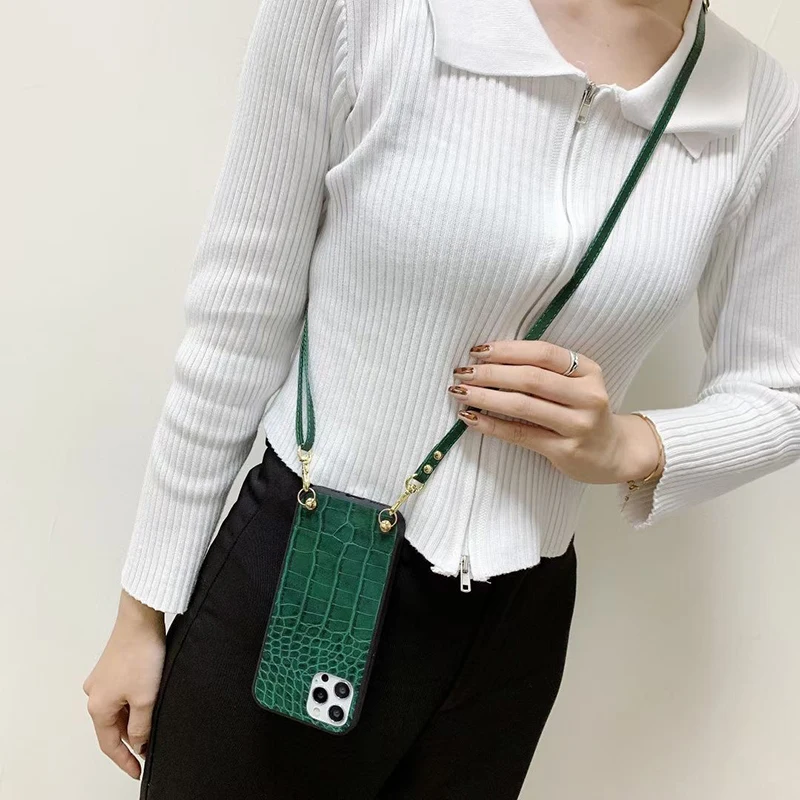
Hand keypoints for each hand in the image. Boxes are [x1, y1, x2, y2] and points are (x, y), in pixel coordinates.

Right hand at [83, 589, 165, 779]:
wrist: (141, 619)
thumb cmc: (141, 655)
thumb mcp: (146, 698)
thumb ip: (141, 726)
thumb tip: (137, 744)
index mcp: (98, 706)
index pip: (109, 744)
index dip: (125, 760)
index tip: (138, 771)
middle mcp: (94, 693)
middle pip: (112, 727)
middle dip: (130, 739)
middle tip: (150, 748)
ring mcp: (102, 679)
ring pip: (118, 710)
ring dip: (133, 720)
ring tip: (152, 726)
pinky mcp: (112, 667)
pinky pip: (121, 694)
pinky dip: (133, 704)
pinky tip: (148, 702)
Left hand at [447, 339, 661, 484]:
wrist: (614, 453)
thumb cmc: (582, 412)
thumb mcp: (576, 384)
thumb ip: (544, 370)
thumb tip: (489, 358)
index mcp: (588, 370)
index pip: (543, 353)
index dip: (508, 350)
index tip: (478, 350)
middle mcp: (588, 396)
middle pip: (531, 379)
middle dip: (491, 373)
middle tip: (462, 371)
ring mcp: (579, 425)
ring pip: (523, 406)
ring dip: (485, 397)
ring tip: (460, 392)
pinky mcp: (565, 450)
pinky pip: (520, 434)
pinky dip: (491, 425)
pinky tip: (471, 418)